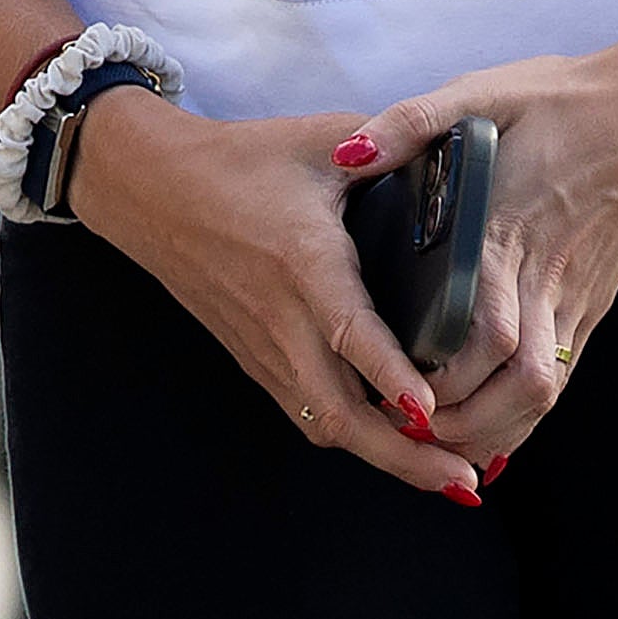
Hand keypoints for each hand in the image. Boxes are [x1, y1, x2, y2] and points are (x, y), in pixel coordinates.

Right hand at [65, 92, 486, 500]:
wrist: (153, 187)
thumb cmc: (240, 159)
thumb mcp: (321, 139)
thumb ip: (390, 146)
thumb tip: (457, 152)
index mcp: (303, 259)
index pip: (350, 330)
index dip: (391, 376)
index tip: (430, 414)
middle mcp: (282, 316)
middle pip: (338, 410)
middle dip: (402, 455)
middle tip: (464, 479)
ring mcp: (264, 346)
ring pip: (321, 422)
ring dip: (382, 457)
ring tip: (444, 474)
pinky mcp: (254, 357)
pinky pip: (305, 409)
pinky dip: (351, 436)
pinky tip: (392, 444)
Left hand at [333, 0, 617, 473]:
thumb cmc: (560, 100)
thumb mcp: (479, 91)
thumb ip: (410, 123)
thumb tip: (348, 156)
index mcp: (507, 227)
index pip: (479, 329)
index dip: (437, 375)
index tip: (388, 390)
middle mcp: (543, 275)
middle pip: (513, 381)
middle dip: (459, 421)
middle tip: (401, 431)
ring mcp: (572, 296)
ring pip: (542, 391)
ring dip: (493, 428)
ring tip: (439, 441)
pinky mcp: (589, 304)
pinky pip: (561, 375)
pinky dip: (524, 414)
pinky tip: (489, 429)